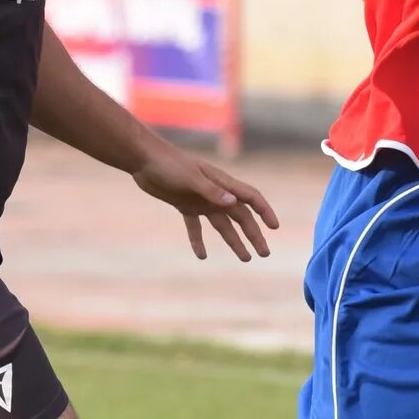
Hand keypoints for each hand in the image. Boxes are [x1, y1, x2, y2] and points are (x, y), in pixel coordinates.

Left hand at [135, 143, 278, 260]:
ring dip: (234, 241)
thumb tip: (234, 203)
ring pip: (222, 224)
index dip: (264, 211)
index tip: (274, 227)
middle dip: (254, 234)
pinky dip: (198, 240)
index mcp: (222, 183)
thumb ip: (211, 191)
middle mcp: (215, 193)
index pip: (250, 198)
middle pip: (240, 216)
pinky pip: (196, 226)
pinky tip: (201, 256)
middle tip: (264, 254)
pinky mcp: (185, 205)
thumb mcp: (191, 179)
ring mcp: (201, 200)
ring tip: (245, 258)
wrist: (144, 159)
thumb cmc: (169, 165)